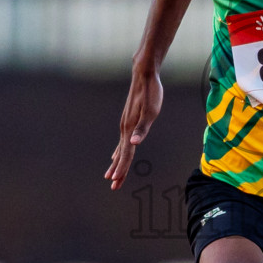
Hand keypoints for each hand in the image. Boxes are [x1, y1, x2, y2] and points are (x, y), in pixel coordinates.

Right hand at [105, 67, 162, 189]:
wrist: (144, 75)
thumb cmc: (150, 93)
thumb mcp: (150, 112)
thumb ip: (142, 129)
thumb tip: (133, 143)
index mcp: (129, 129)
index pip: (126, 154)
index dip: (121, 169)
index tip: (115, 183)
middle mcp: (125, 129)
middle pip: (121, 155)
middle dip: (118, 171)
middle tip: (113, 186)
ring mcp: (126, 125)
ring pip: (120, 149)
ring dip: (117, 163)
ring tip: (112, 174)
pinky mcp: (129, 120)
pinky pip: (122, 141)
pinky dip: (119, 151)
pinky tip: (118, 153)